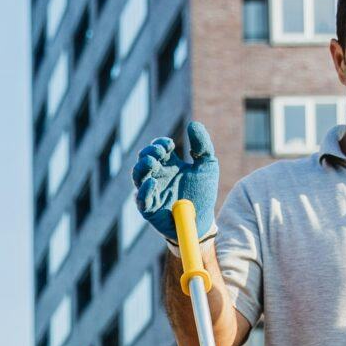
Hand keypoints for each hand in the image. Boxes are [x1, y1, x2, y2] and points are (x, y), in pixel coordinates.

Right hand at [133, 121, 218, 243]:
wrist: (204, 220)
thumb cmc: (204, 193)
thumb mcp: (208, 166)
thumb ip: (202, 145)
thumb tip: (193, 124)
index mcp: (169, 165)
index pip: (157, 149)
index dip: (159, 144)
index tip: (169, 145)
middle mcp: (157, 176)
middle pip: (144, 159)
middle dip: (149, 152)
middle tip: (160, 152)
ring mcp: (151, 192)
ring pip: (137, 176)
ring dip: (142, 167)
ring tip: (152, 162)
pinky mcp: (149, 209)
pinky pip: (141, 199)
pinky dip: (144, 190)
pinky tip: (152, 182)